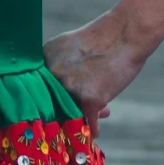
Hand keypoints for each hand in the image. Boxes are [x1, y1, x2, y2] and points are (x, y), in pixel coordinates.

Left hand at [43, 12, 150, 131]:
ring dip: (81, 120)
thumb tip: (58, 96)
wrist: (126, 32)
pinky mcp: (89, 99)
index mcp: (43, 61)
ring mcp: (70, 88)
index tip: (52, 111)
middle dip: (66, 112)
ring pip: (70, 115)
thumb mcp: (68, 46)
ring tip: (97, 115)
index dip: (47, 103)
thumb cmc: (101, 38)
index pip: (38, 92)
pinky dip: (92, 130)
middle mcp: (52, 75)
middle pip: (52, 106)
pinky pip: (87, 123)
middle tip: (77, 113)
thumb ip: (58, 68)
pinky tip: (94, 133)